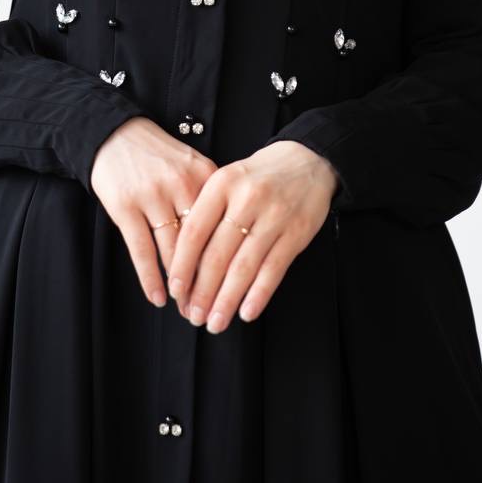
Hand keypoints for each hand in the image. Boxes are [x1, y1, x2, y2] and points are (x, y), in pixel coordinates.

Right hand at [90, 116, 218, 306]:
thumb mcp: (194, 167)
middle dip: (207, 281)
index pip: (225, 228)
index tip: (235, 288)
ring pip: (173, 251)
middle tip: (211, 307)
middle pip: (202, 244)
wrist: (115, 134)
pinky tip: (158, 298)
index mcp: (206, 177)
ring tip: (186, 309)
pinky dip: (150, 278)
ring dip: (181, 285)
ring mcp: (152, 196)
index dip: (230, 262)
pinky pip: (141, 250)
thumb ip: (212, 199)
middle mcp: (182, 185)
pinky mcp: (125, 206)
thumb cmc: (159, 156)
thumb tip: (231, 242)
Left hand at [166, 140, 339, 333]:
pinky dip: (259, 294)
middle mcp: (247, 199)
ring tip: (215, 322)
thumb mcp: (226, 182)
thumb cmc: (257, 177)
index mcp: (222, 184)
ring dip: (227, 300)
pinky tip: (247, 312)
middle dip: (203, 291)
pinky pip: (274, 269)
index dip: (182, 265)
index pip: (194, 231)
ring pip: (245, 266)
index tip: (175, 291)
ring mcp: (274, 216)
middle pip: (218, 254)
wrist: (307, 159)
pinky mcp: (297, 232)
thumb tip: (185, 267)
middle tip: (193, 316)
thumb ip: (206, 215)